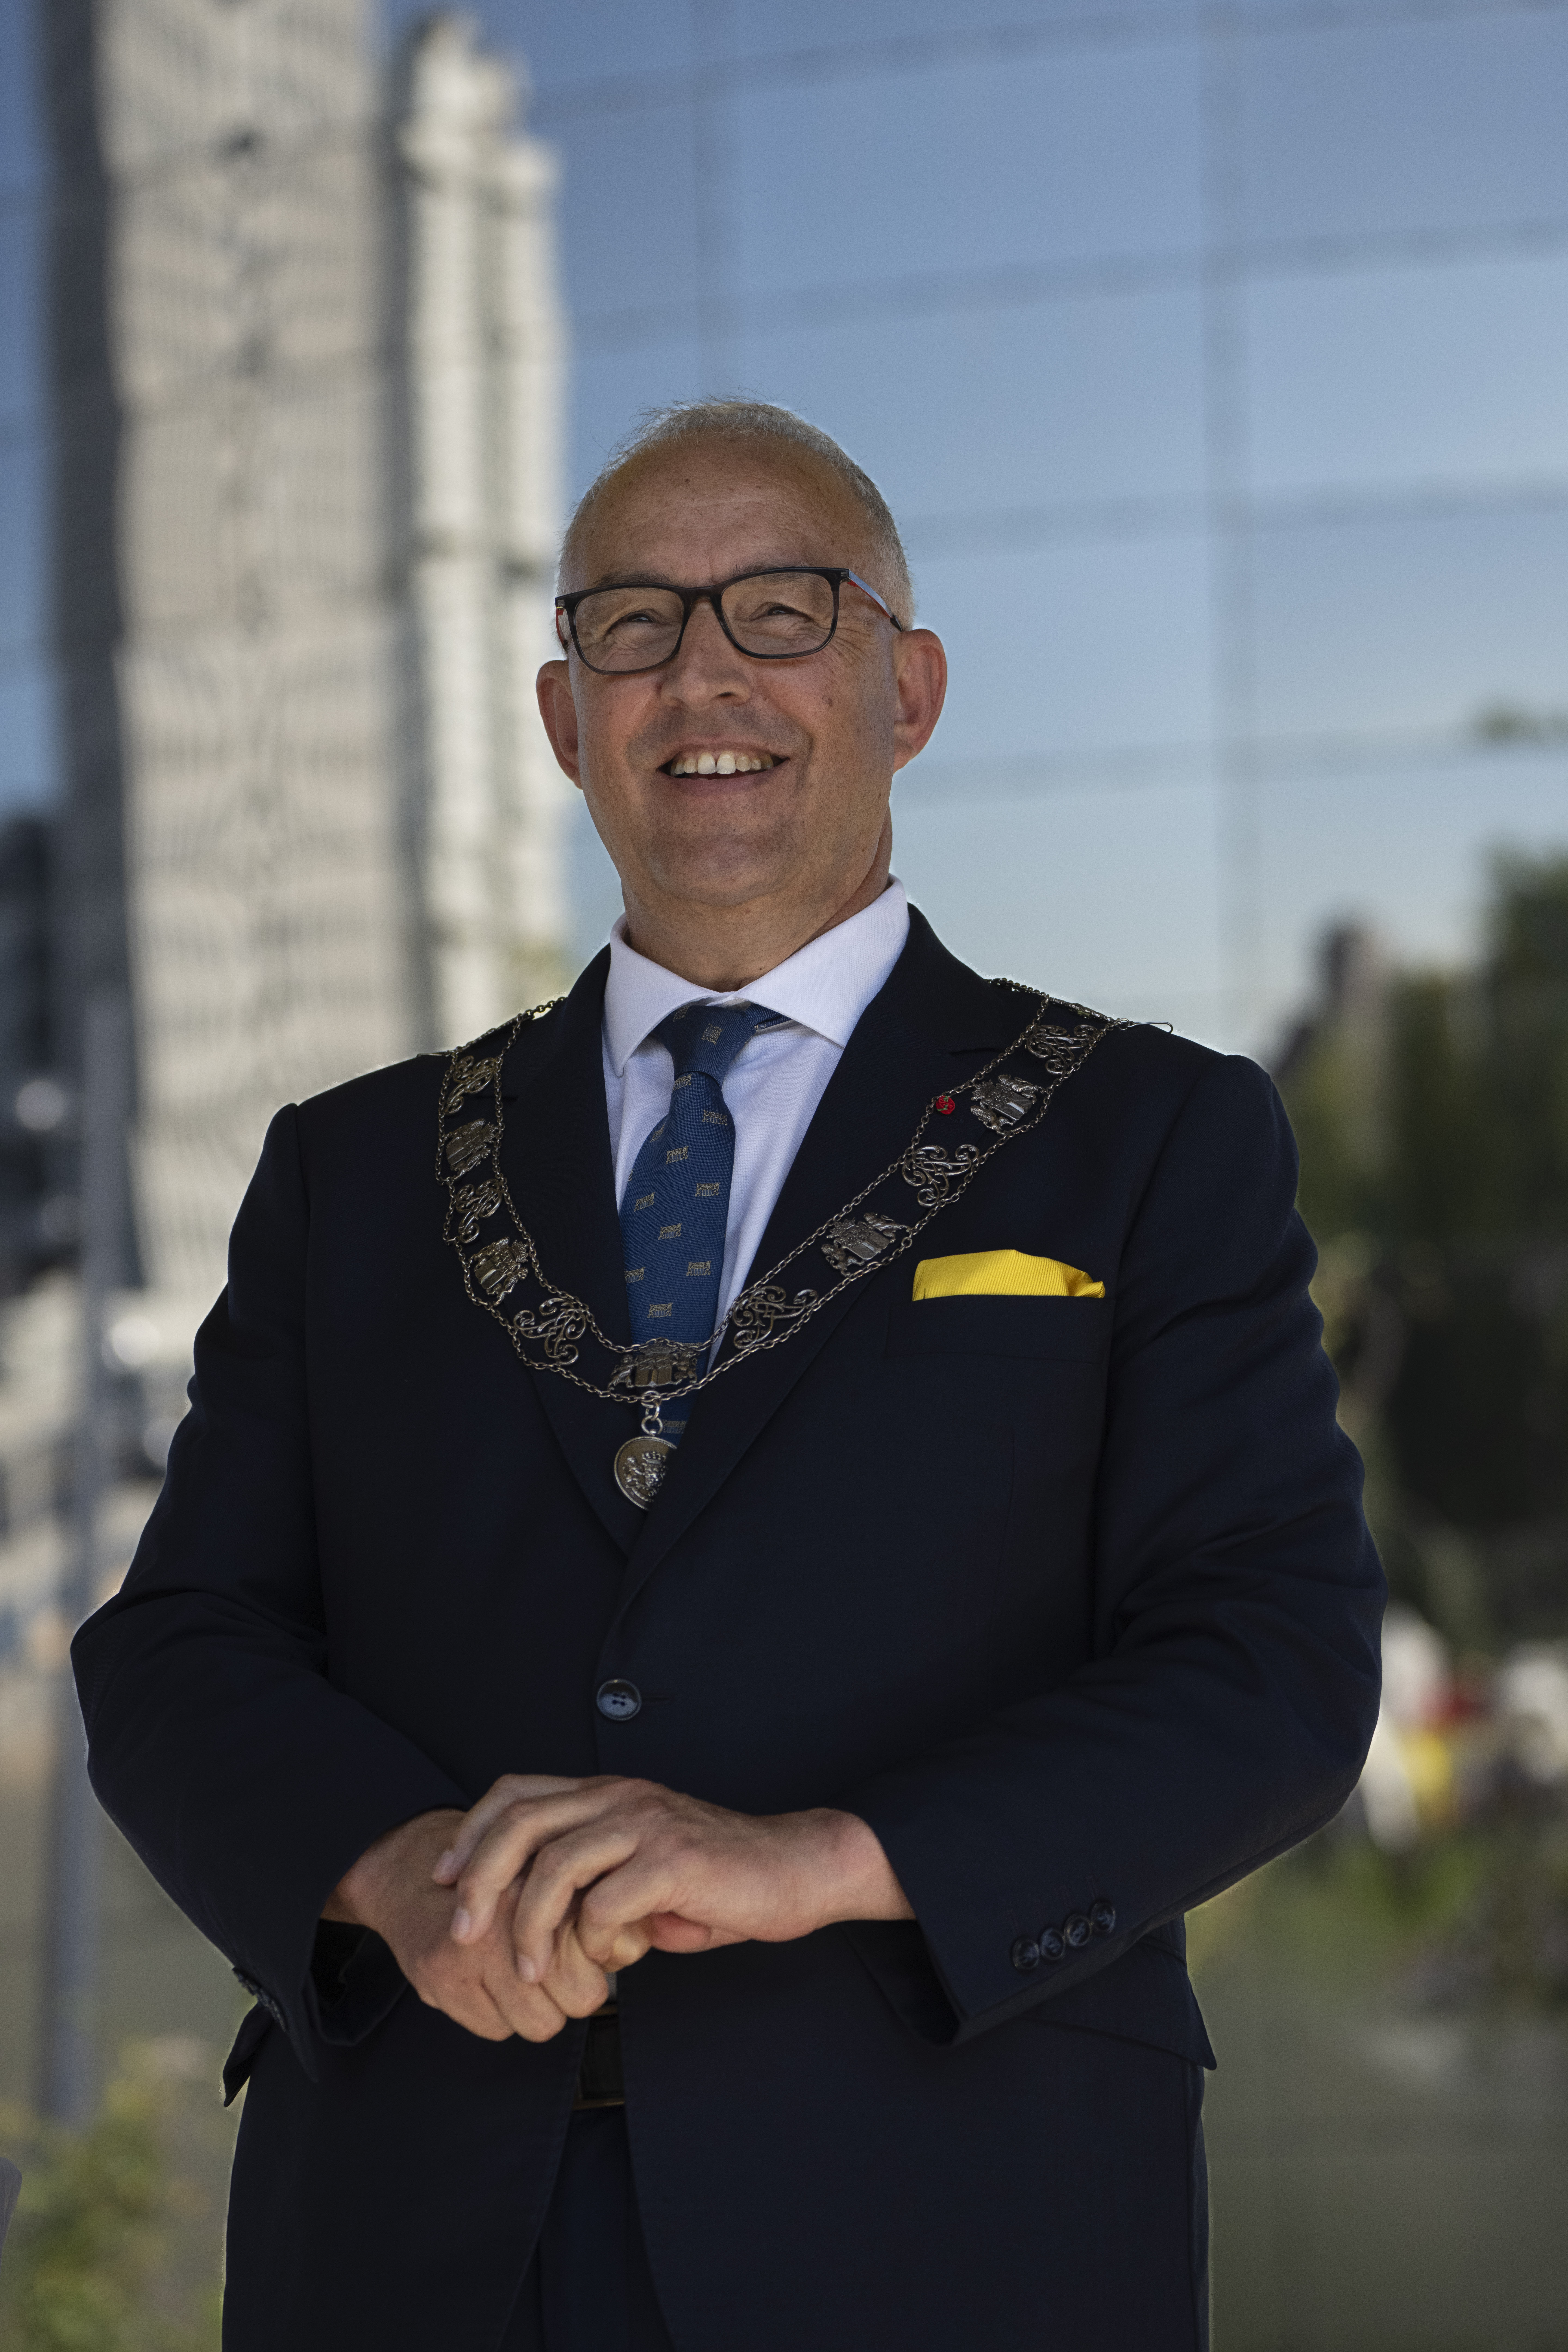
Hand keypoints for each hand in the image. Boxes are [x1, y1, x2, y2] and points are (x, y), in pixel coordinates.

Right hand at [326, 1805, 611, 2042]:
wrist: (414, 1871)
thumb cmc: (499, 1882)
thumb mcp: (559, 1878)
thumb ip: (602, 1906)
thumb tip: (634, 1944)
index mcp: (551, 1875)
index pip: (607, 1951)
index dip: (600, 1961)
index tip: (581, 1949)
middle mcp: (513, 1907)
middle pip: (580, 1997)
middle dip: (573, 1992)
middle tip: (552, 1969)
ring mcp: (473, 1943)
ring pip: (539, 2023)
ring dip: (536, 2009)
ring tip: (518, 1974)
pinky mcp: (440, 1973)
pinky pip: (495, 2030)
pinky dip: (496, 2014)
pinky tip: (486, 1981)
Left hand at [431, 1775, 912, 1984]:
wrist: (795, 1871)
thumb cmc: (720, 1880)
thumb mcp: (645, 1870)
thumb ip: (596, 1880)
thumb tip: (547, 1922)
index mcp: (609, 1794)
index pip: (515, 1792)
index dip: (471, 1832)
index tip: (445, 1878)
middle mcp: (621, 1797)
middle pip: (519, 1823)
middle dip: (476, 1881)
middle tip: (462, 1932)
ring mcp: (646, 1824)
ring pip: (554, 1866)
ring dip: (530, 1926)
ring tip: (531, 1970)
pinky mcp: (672, 1861)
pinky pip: (605, 1905)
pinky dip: (596, 1942)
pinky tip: (613, 1961)